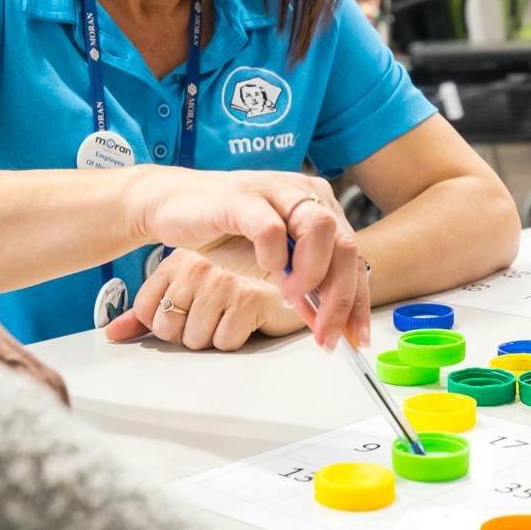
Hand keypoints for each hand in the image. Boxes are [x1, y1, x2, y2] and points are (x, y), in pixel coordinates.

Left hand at [106, 241, 305, 351]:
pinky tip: (248, 320)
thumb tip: (112, 333)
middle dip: (190, 335)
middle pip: (168, 330)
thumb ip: (148, 313)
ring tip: (231, 317)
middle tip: (214, 317)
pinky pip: (224, 342)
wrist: (290, 279)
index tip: (190, 314)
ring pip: (196, 339)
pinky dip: (237, 339)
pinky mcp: (247, 299)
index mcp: (179, 261)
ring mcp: (222, 282)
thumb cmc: (239, 287)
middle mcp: (198, 267)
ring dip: (215, 338)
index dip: (166, 326)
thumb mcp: (188, 294)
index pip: (147, 313)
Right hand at [122, 168, 369, 348]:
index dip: (357, 300)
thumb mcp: (273, 264)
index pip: (354, 256)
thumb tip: (328, 324)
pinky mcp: (242, 198)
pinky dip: (275, 256)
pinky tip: (267, 271)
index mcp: (318, 205)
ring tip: (290, 300)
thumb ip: (303, 287)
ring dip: (311, 274)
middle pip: (345, 245)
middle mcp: (303, 193)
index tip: (354, 338)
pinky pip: (272, 226)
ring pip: (319, 228)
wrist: (174, 205)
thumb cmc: (224, 232)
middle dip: (340, 298)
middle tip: (324, 332)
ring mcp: (275, 191)